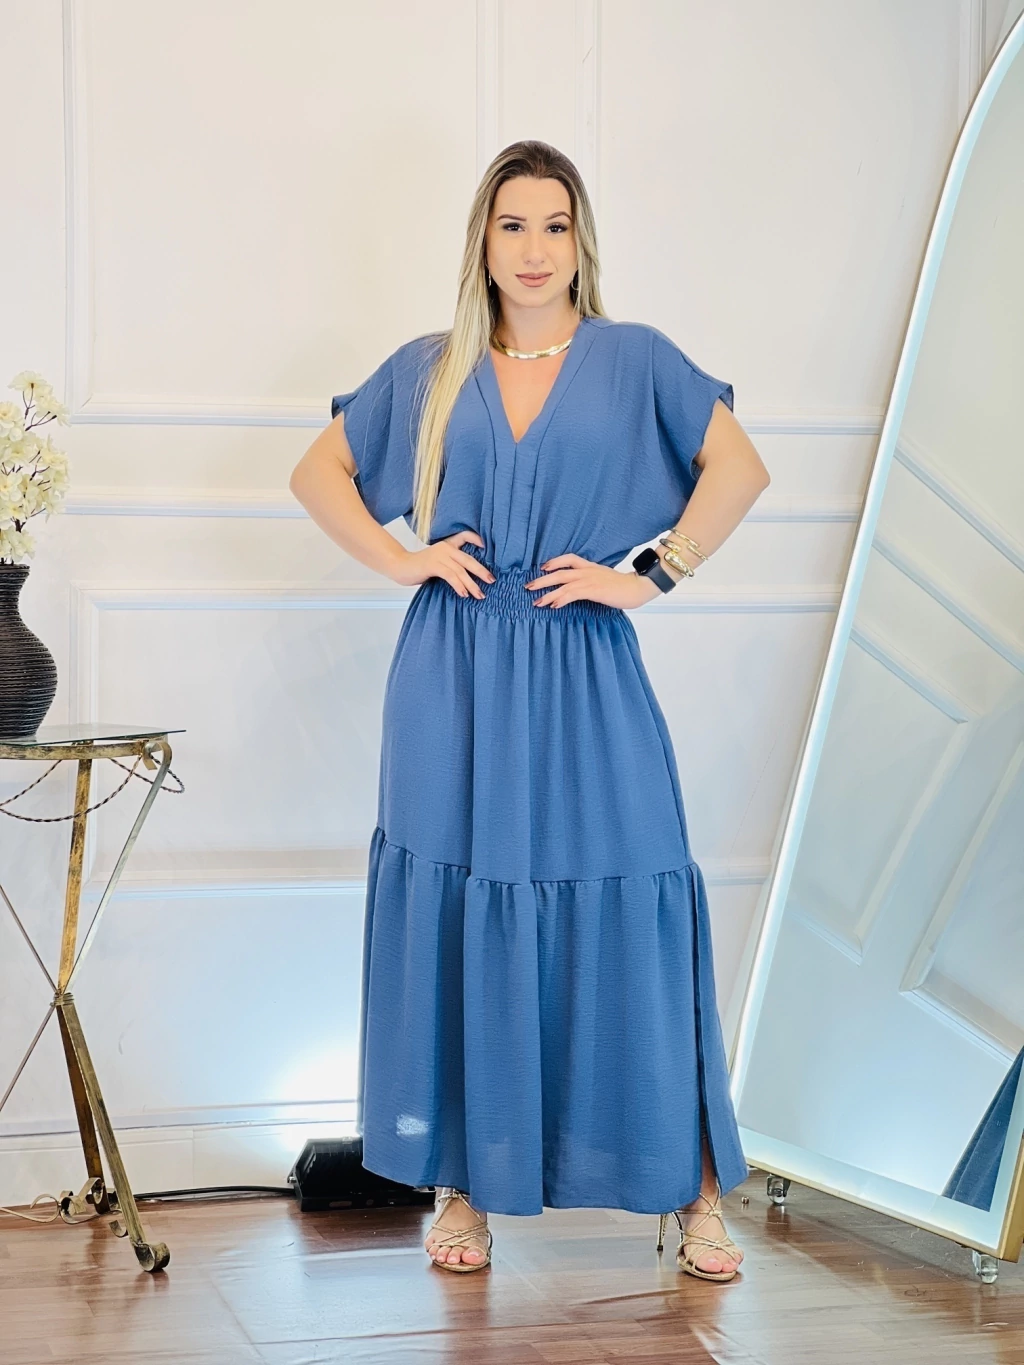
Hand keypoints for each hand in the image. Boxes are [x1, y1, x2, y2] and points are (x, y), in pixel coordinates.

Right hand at [390, 529, 494, 598]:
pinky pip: (450, 575)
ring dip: (471, 584)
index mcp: (447, 545)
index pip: (465, 535)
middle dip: (482, 571)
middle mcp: (445, 548)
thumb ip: (451, 566)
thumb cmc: (419, 567)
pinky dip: (458, 585)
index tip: (488, 548)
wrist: (400, 566)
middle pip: (468, 559)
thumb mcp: (438, 562)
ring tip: (479, 595)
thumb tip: (469, 579)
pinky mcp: (433, 565)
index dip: (477, 539)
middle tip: (492, 580)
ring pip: (461, 570)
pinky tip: (463, 594)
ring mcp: (439, 556)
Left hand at [524, 554, 664, 609]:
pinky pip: (573, 594)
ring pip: (563, 584)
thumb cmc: (622, 587)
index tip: (542, 568)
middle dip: (542, 579)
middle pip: (559, 572)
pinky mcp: (593, 590)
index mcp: (589, 566)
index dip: (553, 562)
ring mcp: (590, 580)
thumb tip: (579, 590)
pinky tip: (554, 606)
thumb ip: (591, 581)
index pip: (568, 558)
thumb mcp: (604, 579)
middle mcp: (587, 571)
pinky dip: (561, 599)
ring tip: (536, 601)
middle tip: (528, 586)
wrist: (637, 587)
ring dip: (547, 593)